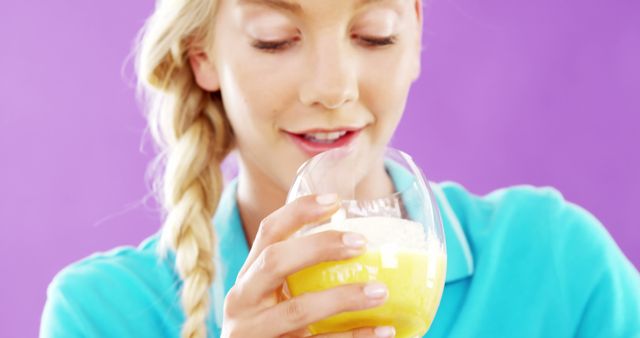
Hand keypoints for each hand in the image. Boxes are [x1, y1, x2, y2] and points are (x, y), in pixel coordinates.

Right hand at [220, 194, 394, 337]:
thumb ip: (297, 277)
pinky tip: (384, 331)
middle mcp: (243, 302)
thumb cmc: (271, 330)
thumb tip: (360, 248)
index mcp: (247, 278)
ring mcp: (254, 332)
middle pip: (274, 262)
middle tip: (361, 243)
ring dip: (344, 298)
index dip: (298, 212)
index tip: (334, 201)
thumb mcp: (272, 300)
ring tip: (381, 291)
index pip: (267, 233)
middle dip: (318, 247)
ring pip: (299, 310)